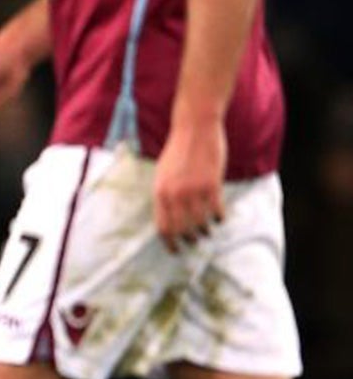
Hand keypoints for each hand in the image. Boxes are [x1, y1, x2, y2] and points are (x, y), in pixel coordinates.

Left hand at [153, 114, 225, 251]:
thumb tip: (168, 217)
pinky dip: (219, 218)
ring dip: (204, 231)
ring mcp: (194, 190)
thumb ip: (165, 194)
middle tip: (194, 243)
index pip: (163, 227)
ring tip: (206, 232)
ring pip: (200, 224)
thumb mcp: (163, 173)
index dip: (169, 242)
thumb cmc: (178, 151)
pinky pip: (216, 211)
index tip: (175, 250)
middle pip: (182, 230)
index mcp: (159, 192)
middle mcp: (175, 194)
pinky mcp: (212, 185)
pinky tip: (219, 218)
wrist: (194, 129)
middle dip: (188, 240)